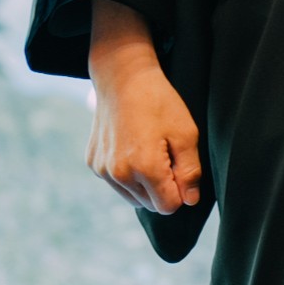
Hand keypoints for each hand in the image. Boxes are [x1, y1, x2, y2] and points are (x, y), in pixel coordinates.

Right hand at [87, 0, 202, 212]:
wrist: (122, 77)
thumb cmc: (158, 102)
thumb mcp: (186, 133)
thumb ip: (190, 171)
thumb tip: (190, 200)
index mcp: (144, 167)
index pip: (169, 206)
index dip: (181, 190)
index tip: (180, 166)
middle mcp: (118, 174)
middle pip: (151, 204)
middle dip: (163, 188)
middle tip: (166, 154)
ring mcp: (102, 170)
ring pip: (134, 198)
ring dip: (145, 184)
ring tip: (149, 151)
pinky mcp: (93, 163)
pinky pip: (118, 184)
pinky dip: (129, 175)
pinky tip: (133, 148)